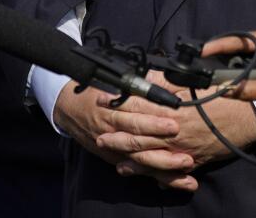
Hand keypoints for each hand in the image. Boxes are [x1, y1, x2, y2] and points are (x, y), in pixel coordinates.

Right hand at [52, 82, 197, 190]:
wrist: (69, 109)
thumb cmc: (94, 91)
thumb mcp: (112, 81)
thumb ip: (137, 83)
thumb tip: (163, 77)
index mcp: (114, 106)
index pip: (136, 109)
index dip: (154, 114)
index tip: (174, 116)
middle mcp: (113, 127)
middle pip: (137, 134)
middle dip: (159, 136)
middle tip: (181, 136)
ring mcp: (115, 146)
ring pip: (139, 156)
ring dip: (163, 161)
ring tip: (185, 162)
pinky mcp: (117, 158)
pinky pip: (139, 169)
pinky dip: (157, 175)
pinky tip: (176, 180)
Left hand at [96, 71, 255, 171]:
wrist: (250, 117)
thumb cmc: (223, 97)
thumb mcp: (194, 84)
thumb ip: (168, 82)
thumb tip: (147, 74)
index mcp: (172, 109)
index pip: (139, 106)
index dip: (118, 103)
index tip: (102, 101)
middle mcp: (174, 132)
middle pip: (138, 134)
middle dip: (117, 134)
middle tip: (98, 133)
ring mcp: (181, 149)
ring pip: (148, 155)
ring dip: (128, 155)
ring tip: (111, 154)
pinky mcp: (192, 160)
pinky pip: (167, 170)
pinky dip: (151, 172)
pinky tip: (137, 171)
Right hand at [201, 27, 255, 131]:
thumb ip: (243, 88)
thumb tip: (219, 89)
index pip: (242, 40)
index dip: (220, 45)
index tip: (202, 50)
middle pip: (241, 47)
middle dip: (223, 56)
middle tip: (201, 63)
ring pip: (245, 59)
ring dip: (231, 67)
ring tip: (209, 72)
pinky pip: (251, 68)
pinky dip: (240, 75)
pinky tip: (226, 80)